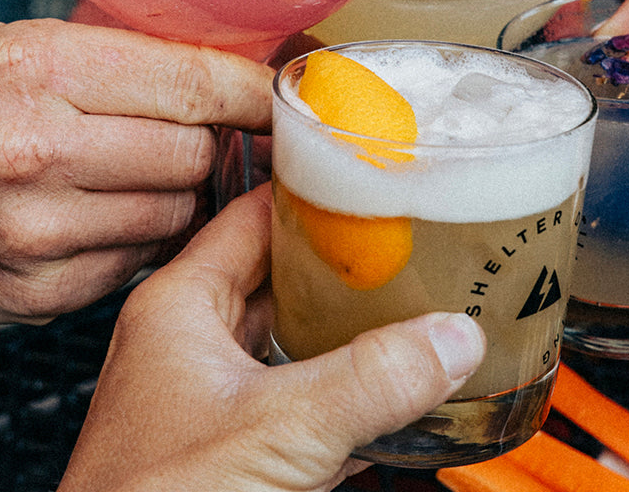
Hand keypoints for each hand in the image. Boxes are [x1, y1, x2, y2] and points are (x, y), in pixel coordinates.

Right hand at [0, 19, 273, 369]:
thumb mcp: (8, 43)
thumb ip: (111, 55)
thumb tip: (227, 66)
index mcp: (34, 68)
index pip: (192, 82)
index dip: (252, 90)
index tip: (282, 92)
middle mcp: (34, 150)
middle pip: (194, 154)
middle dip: (207, 142)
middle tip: (191, 131)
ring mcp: (34, 231)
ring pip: (174, 215)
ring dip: (174, 193)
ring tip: (132, 171)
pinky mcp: (35, 294)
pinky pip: (134, 263)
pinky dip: (134, 239)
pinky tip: (96, 213)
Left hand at [60, 185, 485, 491]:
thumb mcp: (276, 428)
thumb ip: (369, 378)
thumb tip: (449, 337)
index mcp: (178, 307)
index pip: (254, 214)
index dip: (315, 191)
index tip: (373, 176)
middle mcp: (190, 345)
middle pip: (283, 277)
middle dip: (349, 266)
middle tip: (415, 241)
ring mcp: (210, 400)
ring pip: (295, 342)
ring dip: (352, 333)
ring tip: (418, 308)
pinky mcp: (233, 451)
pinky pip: (303, 404)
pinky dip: (349, 397)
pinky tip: (396, 397)